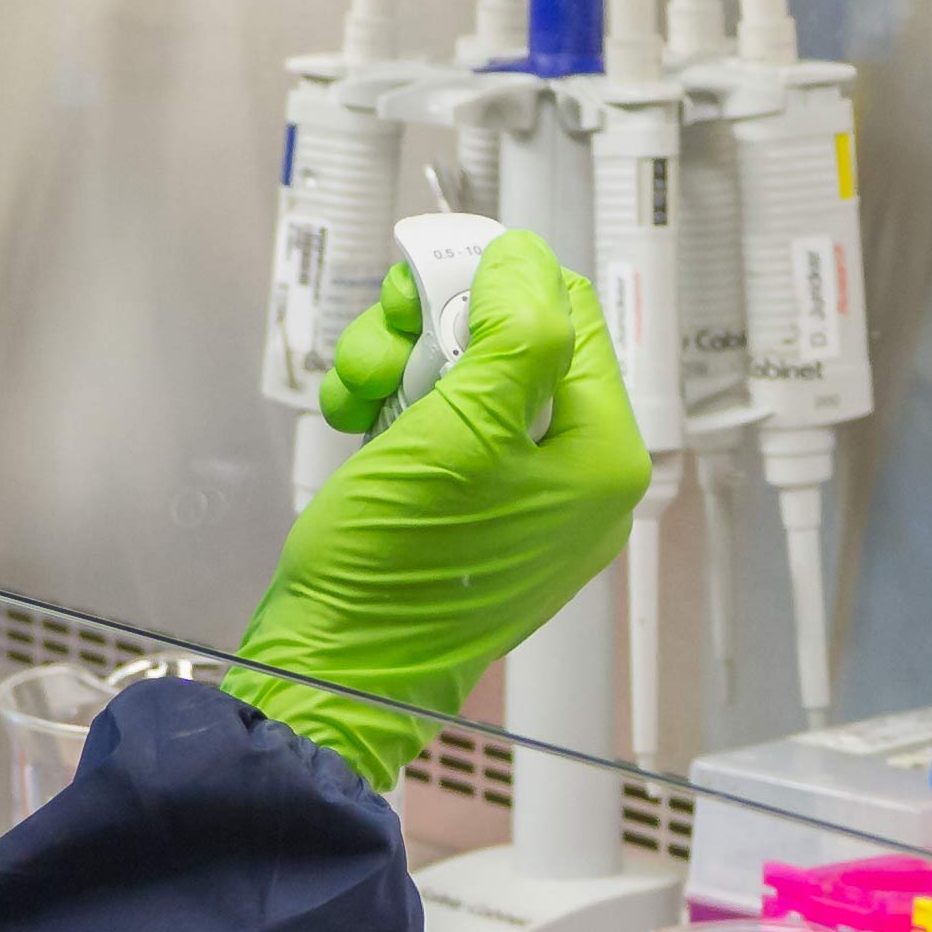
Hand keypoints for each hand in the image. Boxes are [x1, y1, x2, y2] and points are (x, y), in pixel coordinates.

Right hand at [225, 230, 647, 789]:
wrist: (330, 671)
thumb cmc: (398, 573)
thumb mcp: (460, 435)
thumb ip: (511, 333)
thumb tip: (525, 259)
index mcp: (601, 457)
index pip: (572, 316)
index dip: (495, 284)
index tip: (423, 289)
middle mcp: (572, 474)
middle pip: (513, 339)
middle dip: (433, 330)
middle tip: (383, 348)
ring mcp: (517, 493)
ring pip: (465, 373)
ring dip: (399, 363)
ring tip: (355, 393)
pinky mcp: (463, 506)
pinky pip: (439, 421)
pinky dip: (390, 406)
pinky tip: (351, 420)